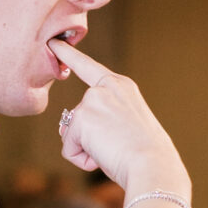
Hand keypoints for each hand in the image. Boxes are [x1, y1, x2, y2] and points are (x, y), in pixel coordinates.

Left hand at [52, 41, 186, 198]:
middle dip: (89, 139)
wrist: (153, 165)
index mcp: (121, 86)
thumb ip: (99, 120)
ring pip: (72, 135)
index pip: (89, 67)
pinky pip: (69, 149)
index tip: (54, 42)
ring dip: (88, 150)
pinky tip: (103, 157)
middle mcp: (105, 88)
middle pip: (77, 118)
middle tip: (119, 146)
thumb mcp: (126, 127)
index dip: (69, 55)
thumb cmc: (145, 155)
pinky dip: (82, 160)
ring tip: (114, 151)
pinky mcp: (81, 119)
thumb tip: (65, 131)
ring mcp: (92, 100)